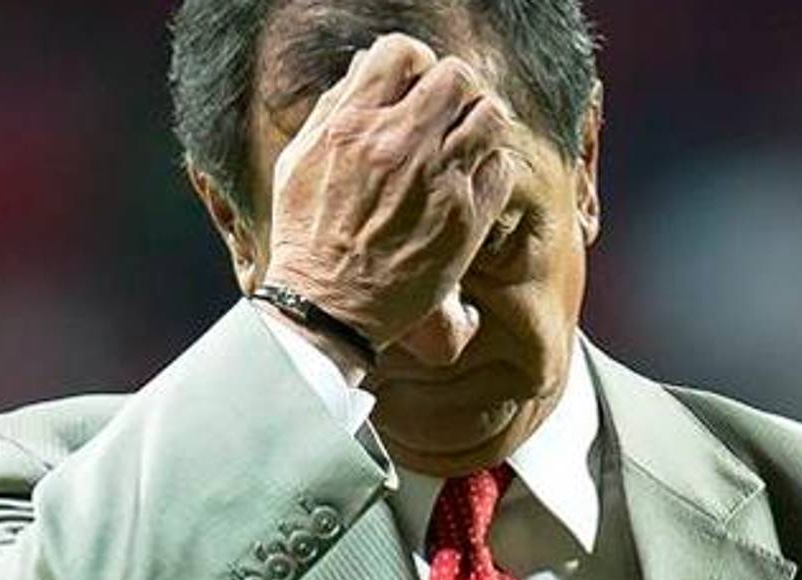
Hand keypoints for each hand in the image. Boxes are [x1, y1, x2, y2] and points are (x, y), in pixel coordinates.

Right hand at [263, 33, 517, 355]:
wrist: (329, 305)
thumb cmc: (307, 236)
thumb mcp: (299, 161)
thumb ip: (334, 110)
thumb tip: (366, 73)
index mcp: (354, 124)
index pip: (401, 52)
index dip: (413, 62)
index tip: (413, 83)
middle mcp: (401, 145)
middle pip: (456, 77)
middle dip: (454, 88)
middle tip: (448, 111)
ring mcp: (439, 181)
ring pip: (490, 116)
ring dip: (481, 122)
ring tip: (467, 141)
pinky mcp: (466, 219)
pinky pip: (501, 169)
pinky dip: (491, 166)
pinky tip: (471, 180)